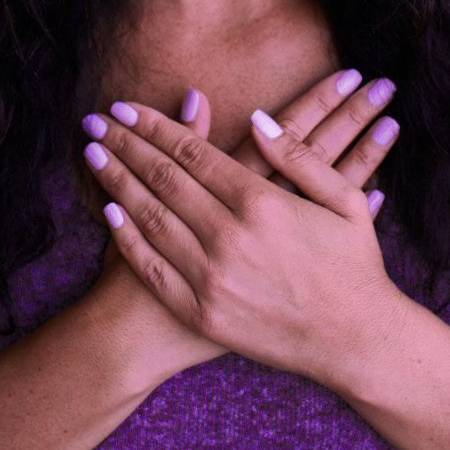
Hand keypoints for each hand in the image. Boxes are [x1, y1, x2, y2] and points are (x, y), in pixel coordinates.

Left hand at [81, 80, 403, 381]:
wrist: (355, 342)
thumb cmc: (356, 266)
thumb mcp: (345, 200)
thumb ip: (298, 156)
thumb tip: (258, 117)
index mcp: (263, 204)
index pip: (192, 153)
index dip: (154, 127)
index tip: (125, 107)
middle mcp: (230, 238)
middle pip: (162, 179)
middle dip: (124, 145)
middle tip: (95, 121)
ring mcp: (213, 279)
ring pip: (150, 219)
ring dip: (117, 183)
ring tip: (93, 156)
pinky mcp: (204, 314)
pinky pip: (154, 269)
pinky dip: (129, 238)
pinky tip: (110, 211)